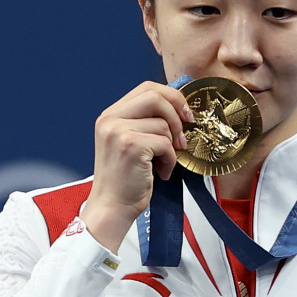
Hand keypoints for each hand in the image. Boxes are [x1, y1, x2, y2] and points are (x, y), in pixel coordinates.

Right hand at [79, 82, 191, 251]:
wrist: (112, 208)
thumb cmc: (125, 181)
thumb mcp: (130, 144)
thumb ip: (146, 123)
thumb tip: (180, 110)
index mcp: (110, 115)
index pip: (146, 88)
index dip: (171, 97)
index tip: (186, 114)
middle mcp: (110, 119)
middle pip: (155, 96)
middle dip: (177, 113)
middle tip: (183, 137)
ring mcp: (118, 131)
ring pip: (163, 124)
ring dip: (171, 147)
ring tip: (162, 164)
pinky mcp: (130, 146)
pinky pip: (165, 143)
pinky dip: (170, 161)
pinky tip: (161, 173)